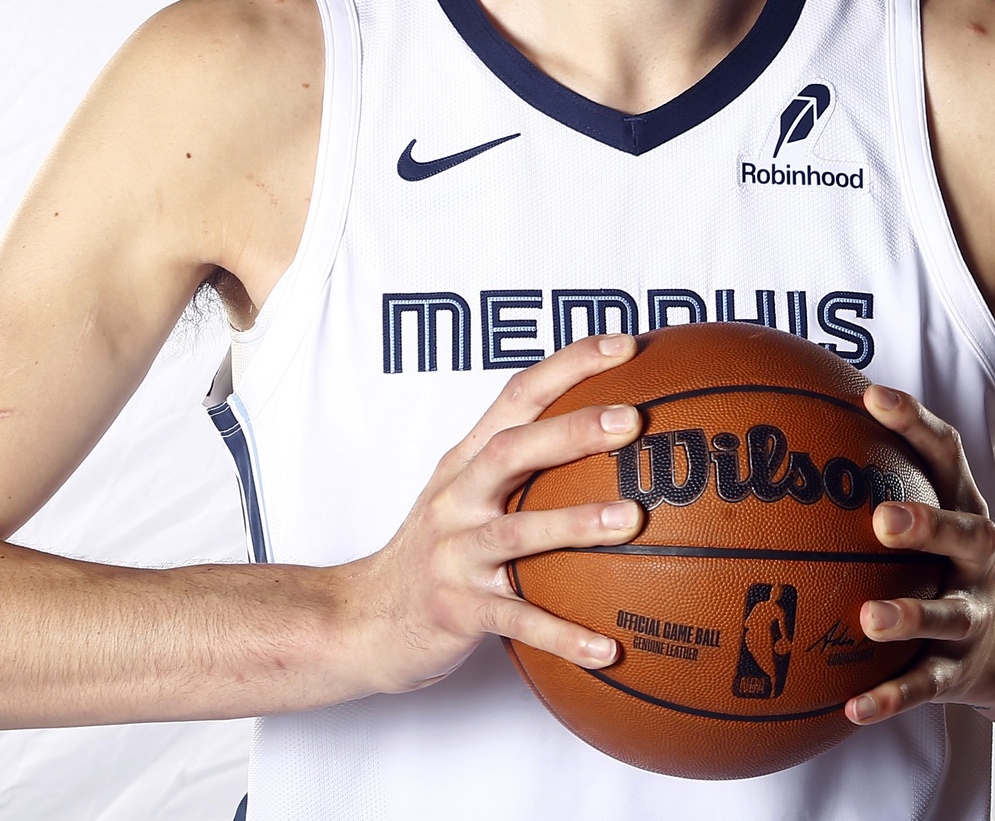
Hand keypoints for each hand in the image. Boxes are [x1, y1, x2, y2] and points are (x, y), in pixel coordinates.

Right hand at [346, 333, 645, 693]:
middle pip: (511, 450)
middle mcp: (456, 500)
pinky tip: (608, 650)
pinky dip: (562, 635)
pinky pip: (516, 622)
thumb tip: (614, 436)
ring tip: (631, 520)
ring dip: (574, 522)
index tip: (625, 345)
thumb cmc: (434, 551)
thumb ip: (525, 465)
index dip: (569, 366)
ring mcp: (453, 555)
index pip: (517, 397)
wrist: (362, 620)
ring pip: (515, 532)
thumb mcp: (466, 496)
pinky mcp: (456, 611)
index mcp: (465, 464)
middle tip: (633, 420)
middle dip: (571, 429)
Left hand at [845, 384, 994, 723]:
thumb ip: (864, 474)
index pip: (945, 453)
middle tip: (882, 520)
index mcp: (960, 506)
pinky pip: (923, 686)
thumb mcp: (921, 514)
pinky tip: (851, 708)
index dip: (914, 423)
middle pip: (963, 532)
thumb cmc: (936, 561)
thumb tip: (782, 423)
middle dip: (926, 525)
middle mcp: (974, 557)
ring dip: (909, 616)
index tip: (872, 396)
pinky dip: (891, 697)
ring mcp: (969, 615)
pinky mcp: (957, 671)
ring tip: (869, 618)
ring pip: (945, 615)